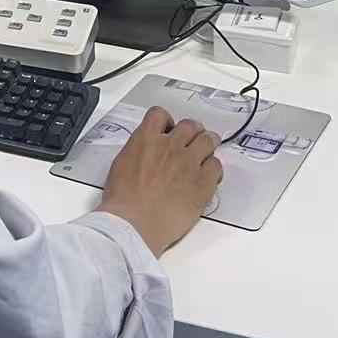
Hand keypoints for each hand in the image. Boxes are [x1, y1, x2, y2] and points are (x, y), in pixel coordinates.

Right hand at [95, 107, 222, 256]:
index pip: (159, 115)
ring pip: (208, 140)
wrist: (134, 223)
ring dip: (208, 144)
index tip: (168, 128)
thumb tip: (145, 153)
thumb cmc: (123, 201)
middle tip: (192, 138)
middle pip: (190, 125)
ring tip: (207, 150)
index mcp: (146, 139)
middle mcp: (170, 146)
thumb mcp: (121, 164)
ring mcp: (189, 163)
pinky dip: (214, 169)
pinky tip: (209, 176)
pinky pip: (216, 166)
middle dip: (192, 130)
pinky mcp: (203, 183)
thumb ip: (138, 152)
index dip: (166, 121)